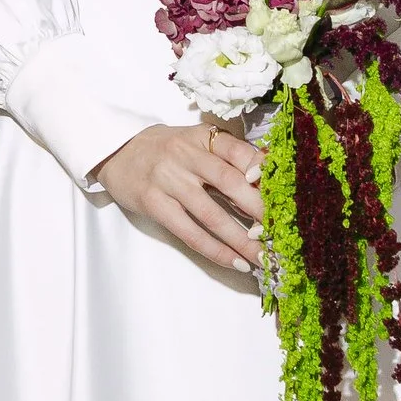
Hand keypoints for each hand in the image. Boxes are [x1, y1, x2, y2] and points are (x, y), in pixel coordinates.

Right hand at [97, 120, 265, 272]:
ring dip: (241, 240)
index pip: (238, 151)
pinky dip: (216, 251)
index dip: (262, 171)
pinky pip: (190, 233)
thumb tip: (269, 176)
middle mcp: (186, 155)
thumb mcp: (196, 141)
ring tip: (263, 257)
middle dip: (259, 210)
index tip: (283, 193)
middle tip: (281, 231)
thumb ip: (229, 155)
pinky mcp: (154, 204)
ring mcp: (168, 181)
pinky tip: (235, 262)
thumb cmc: (167, 149)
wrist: (117, 150)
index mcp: (202, 138)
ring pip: (212, 215)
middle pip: (230, 183)